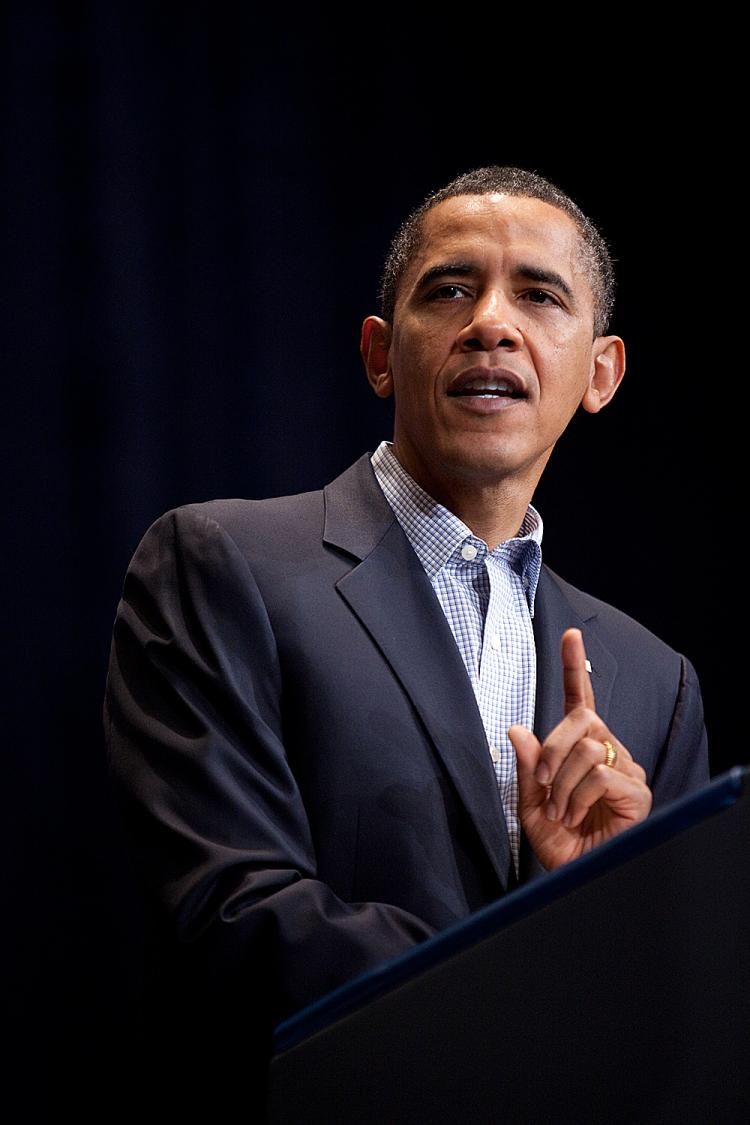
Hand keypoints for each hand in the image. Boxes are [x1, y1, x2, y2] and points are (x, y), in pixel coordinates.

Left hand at [508, 628, 651, 869]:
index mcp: (582, 751)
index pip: (580, 701)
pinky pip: (600, 774)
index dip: (574, 668)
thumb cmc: (563, 846)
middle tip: (542, 783)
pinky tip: (576, 816)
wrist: (580, 879)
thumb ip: (526, 769)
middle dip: (551, 747)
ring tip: (561, 810)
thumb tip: (517, 730)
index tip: (571, 637)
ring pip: (587, 746)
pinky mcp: (637, 792)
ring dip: (562, 782)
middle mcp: (609, 753)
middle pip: (581, 718)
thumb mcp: (531, 806)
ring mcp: (626, 771)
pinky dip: (578, 796)